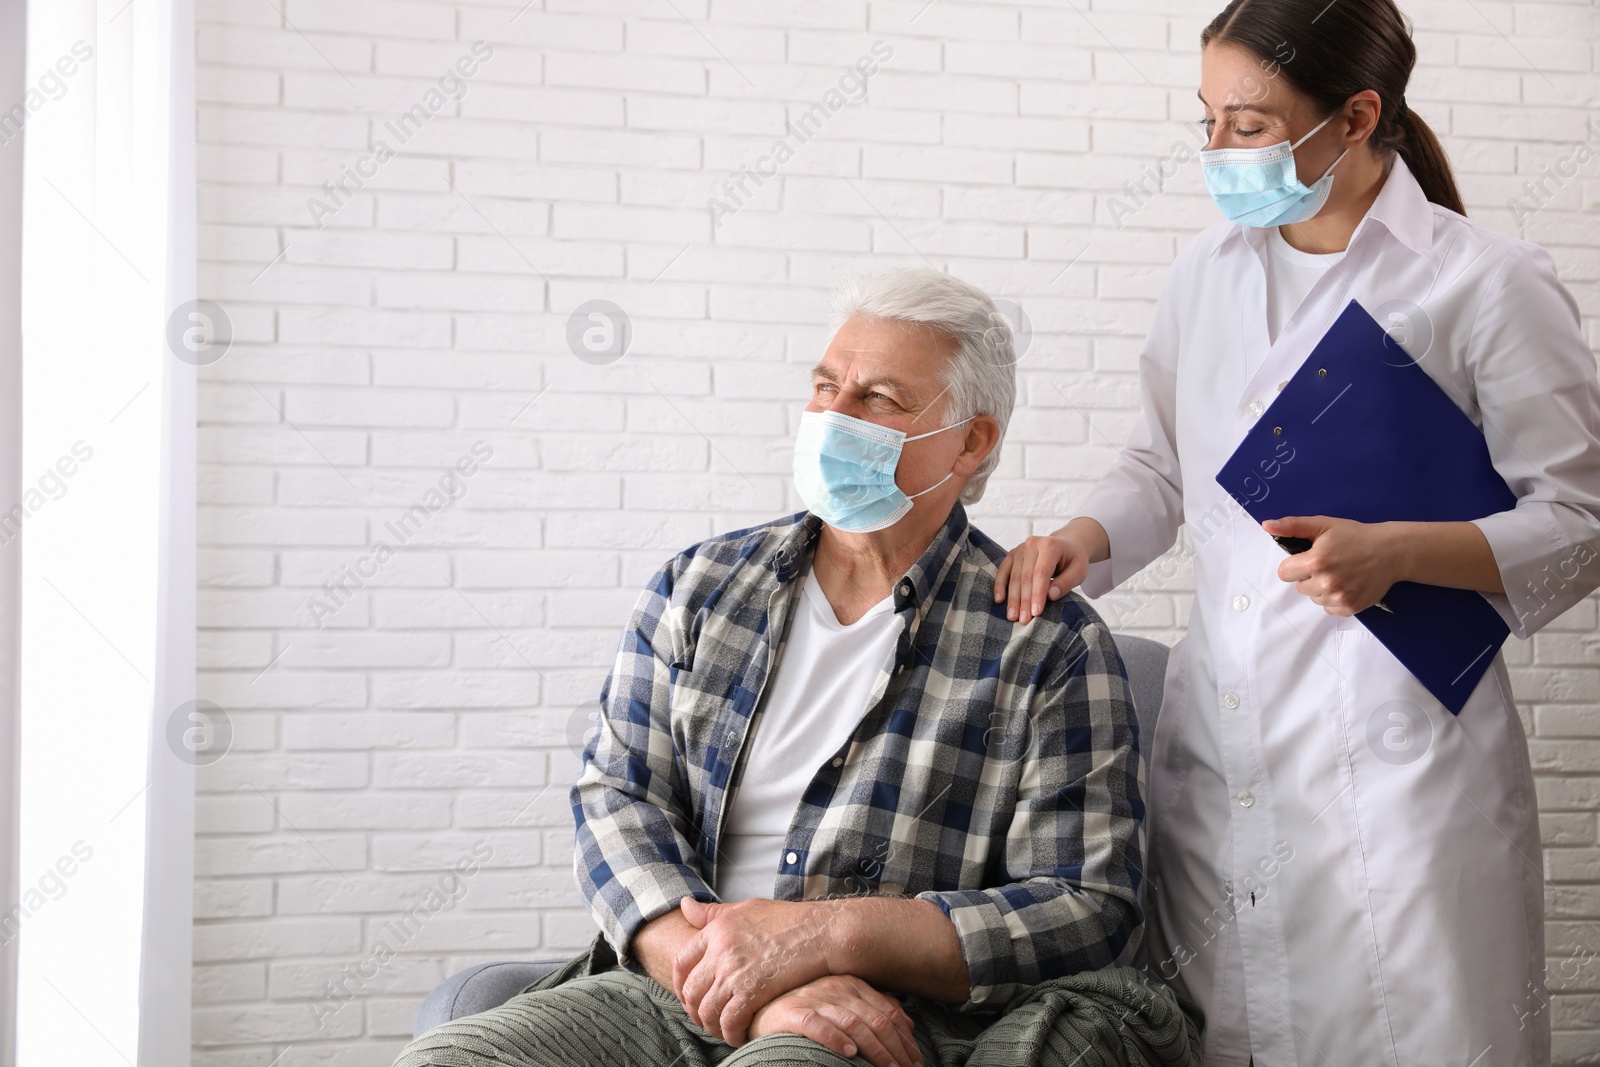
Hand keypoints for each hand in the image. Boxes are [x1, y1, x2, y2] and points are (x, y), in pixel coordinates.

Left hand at [673, 896, 841, 1044]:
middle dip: (694, 1010)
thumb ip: (713, 912)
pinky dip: (730, 1033)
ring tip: (721, 1029)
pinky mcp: (752, 991)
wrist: (821, 933)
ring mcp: (735, 972)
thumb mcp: (746, 908)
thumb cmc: (788, 920)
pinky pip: (729, 1021)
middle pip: (691, 990)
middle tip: (705, 1018)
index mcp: (717, 930)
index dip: (680, 983)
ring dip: (711, 1025)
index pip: (682, 961)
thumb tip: (684, 906)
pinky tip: (738, 1035)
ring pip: (706, 1010)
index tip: (688, 995)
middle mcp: (721, 951)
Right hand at [748, 974, 922, 1066]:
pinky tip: (849, 1054)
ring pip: (852, 1024)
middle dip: (895, 1049)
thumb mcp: (842, 1005)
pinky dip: (835, 1039)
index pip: (885, 1011)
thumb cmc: (805, 1010)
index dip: (904, 1038)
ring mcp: (812, 998)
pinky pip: (816, 1025)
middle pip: (874, 1020)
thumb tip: (907, 1023)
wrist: (759, 1009)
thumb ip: (872, 1008)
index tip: (915, 1061)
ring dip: (874, 1050)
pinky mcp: (791, 1013)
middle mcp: (833, 987)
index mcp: (849, 984)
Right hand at [994, 533, 1090, 623]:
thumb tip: (1050, 596)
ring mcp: (1020, 548)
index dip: (1037, 593)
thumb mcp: (1079, 571)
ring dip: (1013, 598)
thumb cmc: (1073, 560)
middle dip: (1024, 600)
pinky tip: (999, 599)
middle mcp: (1032, 544)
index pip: (1041, 573)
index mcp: (1050, 545)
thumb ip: (1066, 583)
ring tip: (1013, 616)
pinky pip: (1003, 570)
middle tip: (1023, 620)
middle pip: (1025, 576)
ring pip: (1014, 576)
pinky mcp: (1012, 554)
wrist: (1067, 544)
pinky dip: (1000, 585)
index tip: (1036, 612)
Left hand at [1265, 515, 1400, 614]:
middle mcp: (1327, 582)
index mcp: (1317, 561)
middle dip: (1308, 576)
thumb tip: (1267, 525)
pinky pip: (1328, 608)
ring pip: (1313, 598)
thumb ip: (1292, 526)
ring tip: (1340, 573)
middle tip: (1329, 564)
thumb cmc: (1356, 536)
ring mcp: (1340, 597)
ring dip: (1321, 588)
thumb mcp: (1323, 525)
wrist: (1391, 551)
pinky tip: (1347, 584)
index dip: (1294, 565)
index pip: (1284, 573)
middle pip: (1299, 587)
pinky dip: (1334, 599)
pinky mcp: (1351, 607)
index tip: (1307, 558)